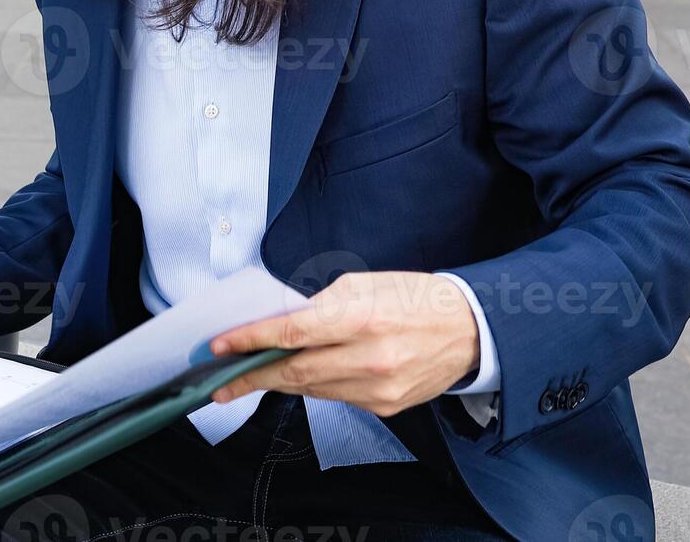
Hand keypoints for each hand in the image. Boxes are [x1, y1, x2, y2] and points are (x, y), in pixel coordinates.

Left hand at [205, 271, 479, 416]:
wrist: (470, 329)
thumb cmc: (414, 297)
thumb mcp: (365, 284)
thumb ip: (319, 304)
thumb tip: (279, 322)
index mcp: (362, 318)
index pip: (293, 334)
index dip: (251, 341)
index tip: (219, 346)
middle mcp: (371, 358)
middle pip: (296, 373)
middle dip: (251, 376)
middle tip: (219, 380)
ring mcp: (379, 387)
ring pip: (313, 390)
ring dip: (278, 384)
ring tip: (248, 378)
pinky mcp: (386, 405)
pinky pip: (336, 398)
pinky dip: (313, 387)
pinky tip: (296, 379)